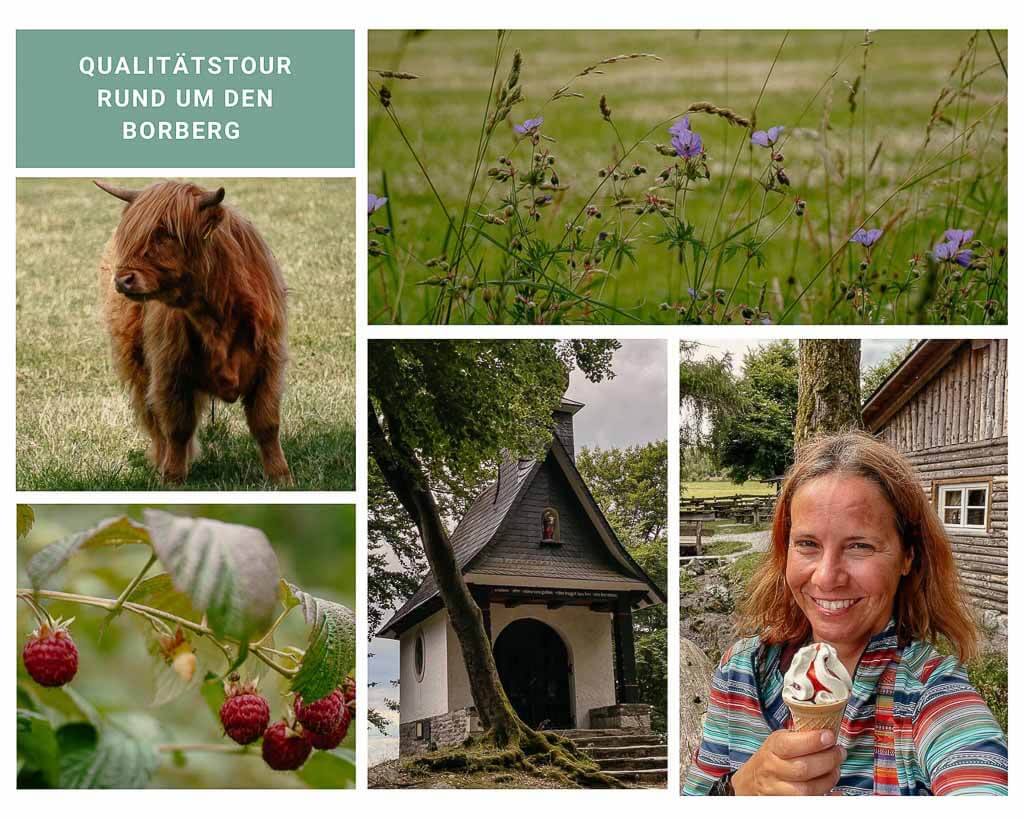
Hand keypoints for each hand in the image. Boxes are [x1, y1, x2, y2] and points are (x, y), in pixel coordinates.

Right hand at [731, 729, 845, 795]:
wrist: (752, 782)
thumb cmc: (771, 758)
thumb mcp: (779, 741)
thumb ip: (799, 737)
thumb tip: (827, 731)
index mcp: (772, 748)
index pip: (789, 745)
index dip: (812, 741)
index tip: (829, 736)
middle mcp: (773, 769)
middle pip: (803, 768)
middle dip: (827, 760)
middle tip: (839, 752)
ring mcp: (777, 789)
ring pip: (807, 789)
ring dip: (828, 778)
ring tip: (835, 769)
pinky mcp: (786, 803)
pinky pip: (809, 801)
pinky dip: (825, 794)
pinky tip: (830, 785)